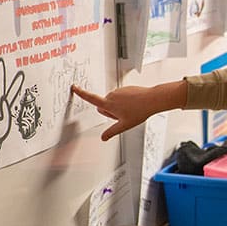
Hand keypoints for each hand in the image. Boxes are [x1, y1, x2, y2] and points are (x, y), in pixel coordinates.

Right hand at [71, 82, 185, 140]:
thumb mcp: (124, 125)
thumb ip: (112, 132)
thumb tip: (103, 138)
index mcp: (109, 103)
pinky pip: (120, 97)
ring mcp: (119, 91)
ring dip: (118, 107)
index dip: (81, 93)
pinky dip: (124, 101)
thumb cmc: (140, 111)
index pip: (91, 98)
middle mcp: (112, 95)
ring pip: (113, 101)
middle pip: (104, 105)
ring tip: (131, 110)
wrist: (152, 100)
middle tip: (123, 115)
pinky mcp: (125, 88)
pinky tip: (134, 105)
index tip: (74, 87)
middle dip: (110, 111)